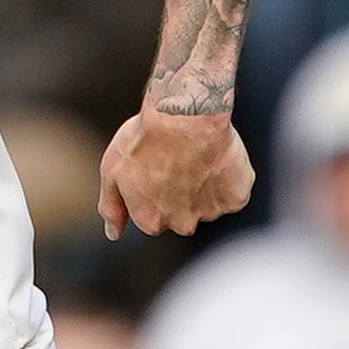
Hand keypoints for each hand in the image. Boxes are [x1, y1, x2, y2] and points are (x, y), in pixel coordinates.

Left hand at [103, 108, 253, 238]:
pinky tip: (216, 158)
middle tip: (178, 162)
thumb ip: (112, 207)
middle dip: (181, 195)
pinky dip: (230, 178)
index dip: (155, 191)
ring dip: (205, 186)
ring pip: (209, 204)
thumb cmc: (146, 138)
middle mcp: (181, 224)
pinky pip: (234, 192)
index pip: (154, 216)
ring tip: (197, 155)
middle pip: (183, 215)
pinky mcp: (236, 196)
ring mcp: (211, 212)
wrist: (184, 115)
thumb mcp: (112, 170)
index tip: (157, 169)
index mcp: (151, 221)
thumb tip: (113, 233)